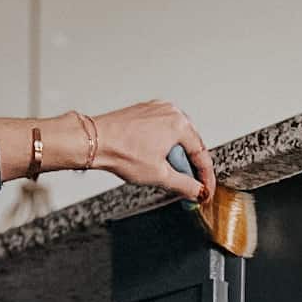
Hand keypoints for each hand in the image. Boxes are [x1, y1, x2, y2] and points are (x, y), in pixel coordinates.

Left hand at [92, 100, 217, 202]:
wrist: (94, 141)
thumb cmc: (121, 152)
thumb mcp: (160, 176)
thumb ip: (185, 185)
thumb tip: (198, 191)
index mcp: (179, 124)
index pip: (202, 155)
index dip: (206, 178)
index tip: (205, 191)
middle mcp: (170, 112)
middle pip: (190, 145)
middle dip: (190, 168)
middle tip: (188, 187)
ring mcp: (156, 110)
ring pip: (176, 138)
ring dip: (175, 158)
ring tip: (166, 175)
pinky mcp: (144, 112)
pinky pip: (162, 132)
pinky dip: (164, 148)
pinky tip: (155, 161)